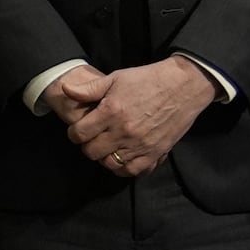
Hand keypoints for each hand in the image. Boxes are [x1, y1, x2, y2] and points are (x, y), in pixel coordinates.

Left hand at [60, 58, 214, 177]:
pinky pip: (133, 171)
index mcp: (111, 111)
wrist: (183, 85)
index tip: (79, 129)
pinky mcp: (155, 152)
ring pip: (110, 164)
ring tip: (107, 147)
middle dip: (87, 145)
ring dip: (105, 157)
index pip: (80, 134)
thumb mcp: (116, 78)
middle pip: (92, 152)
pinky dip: (124, 168)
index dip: (74, 133)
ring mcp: (140, 144)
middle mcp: (123, 131)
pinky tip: (123, 157)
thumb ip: (89, 89)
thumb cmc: (148, 79)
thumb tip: (66, 90)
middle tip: (92, 138)